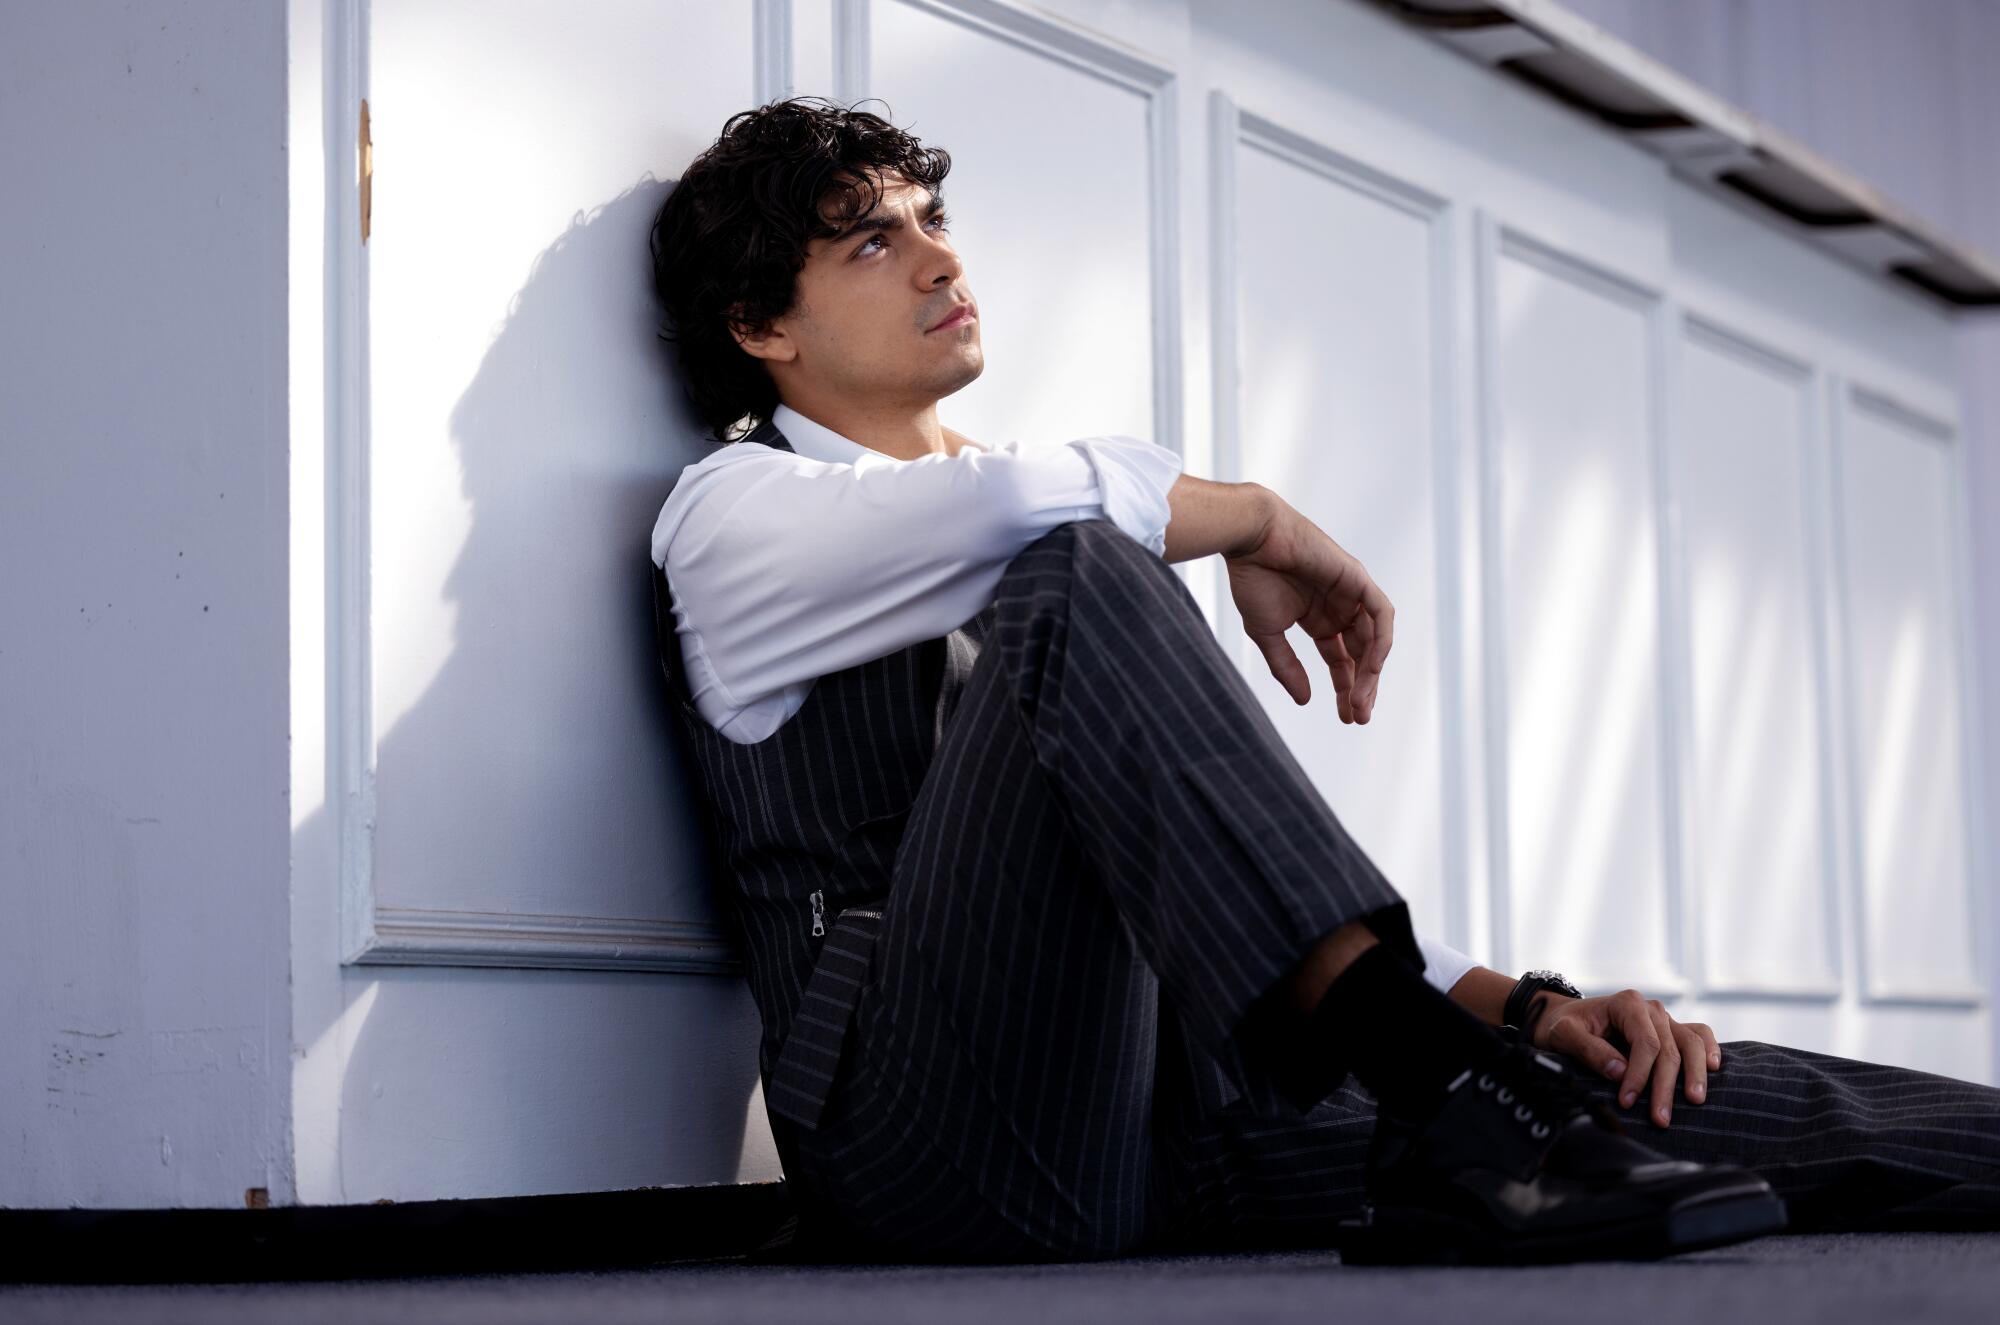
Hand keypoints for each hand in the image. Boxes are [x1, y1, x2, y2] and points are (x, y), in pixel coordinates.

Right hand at [1222, 494, 1393, 722]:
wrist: (1252, 541)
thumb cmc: (1254, 579)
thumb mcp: (1268, 634)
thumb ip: (1287, 666)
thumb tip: (1305, 700)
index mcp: (1319, 619)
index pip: (1340, 660)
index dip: (1344, 689)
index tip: (1346, 718)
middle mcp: (1339, 608)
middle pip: (1360, 655)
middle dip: (1361, 687)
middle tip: (1357, 717)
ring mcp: (1352, 594)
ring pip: (1374, 640)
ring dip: (1370, 673)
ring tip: (1360, 702)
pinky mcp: (1358, 579)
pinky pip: (1381, 614)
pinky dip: (1380, 642)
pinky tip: (1371, 668)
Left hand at [1528, 990, 1722, 1128]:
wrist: (1565, 1018)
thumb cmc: (1564, 1026)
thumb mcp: (1564, 1035)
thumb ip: (1590, 1050)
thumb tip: (1620, 1072)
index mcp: (1627, 1004)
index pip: (1646, 1043)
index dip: (1641, 1075)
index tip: (1628, 1102)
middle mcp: (1651, 1009)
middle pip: (1670, 1049)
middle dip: (1665, 1086)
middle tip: (1661, 1119)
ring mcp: (1664, 1019)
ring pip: (1691, 1043)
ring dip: (1695, 1074)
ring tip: (1694, 1101)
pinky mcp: (1670, 1030)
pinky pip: (1698, 1035)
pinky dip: (1709, 1049)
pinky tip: (1714, 1068)